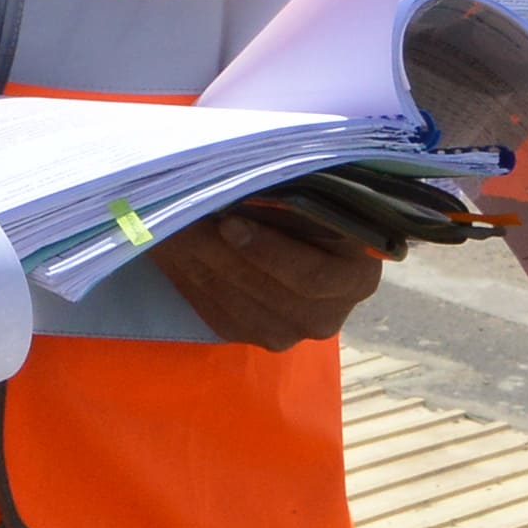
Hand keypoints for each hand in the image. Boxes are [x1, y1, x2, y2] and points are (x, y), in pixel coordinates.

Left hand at [148, 201, 384, 351]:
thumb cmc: (306, 199)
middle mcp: (329, 313)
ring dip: (198, 265)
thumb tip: (246, 191)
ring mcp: (291, 332)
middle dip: (220, 253)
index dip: (268, 251)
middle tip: (183, 217)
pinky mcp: (254, 336)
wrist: (289, 230)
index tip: (228, 222)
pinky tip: (171, 250)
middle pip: (269, 294)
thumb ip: (287, 196)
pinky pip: (218, 315)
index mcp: (356, 275)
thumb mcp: (310, 191)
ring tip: (171, 227)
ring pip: (237, 307)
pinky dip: (190, 281)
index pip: (313, 275)